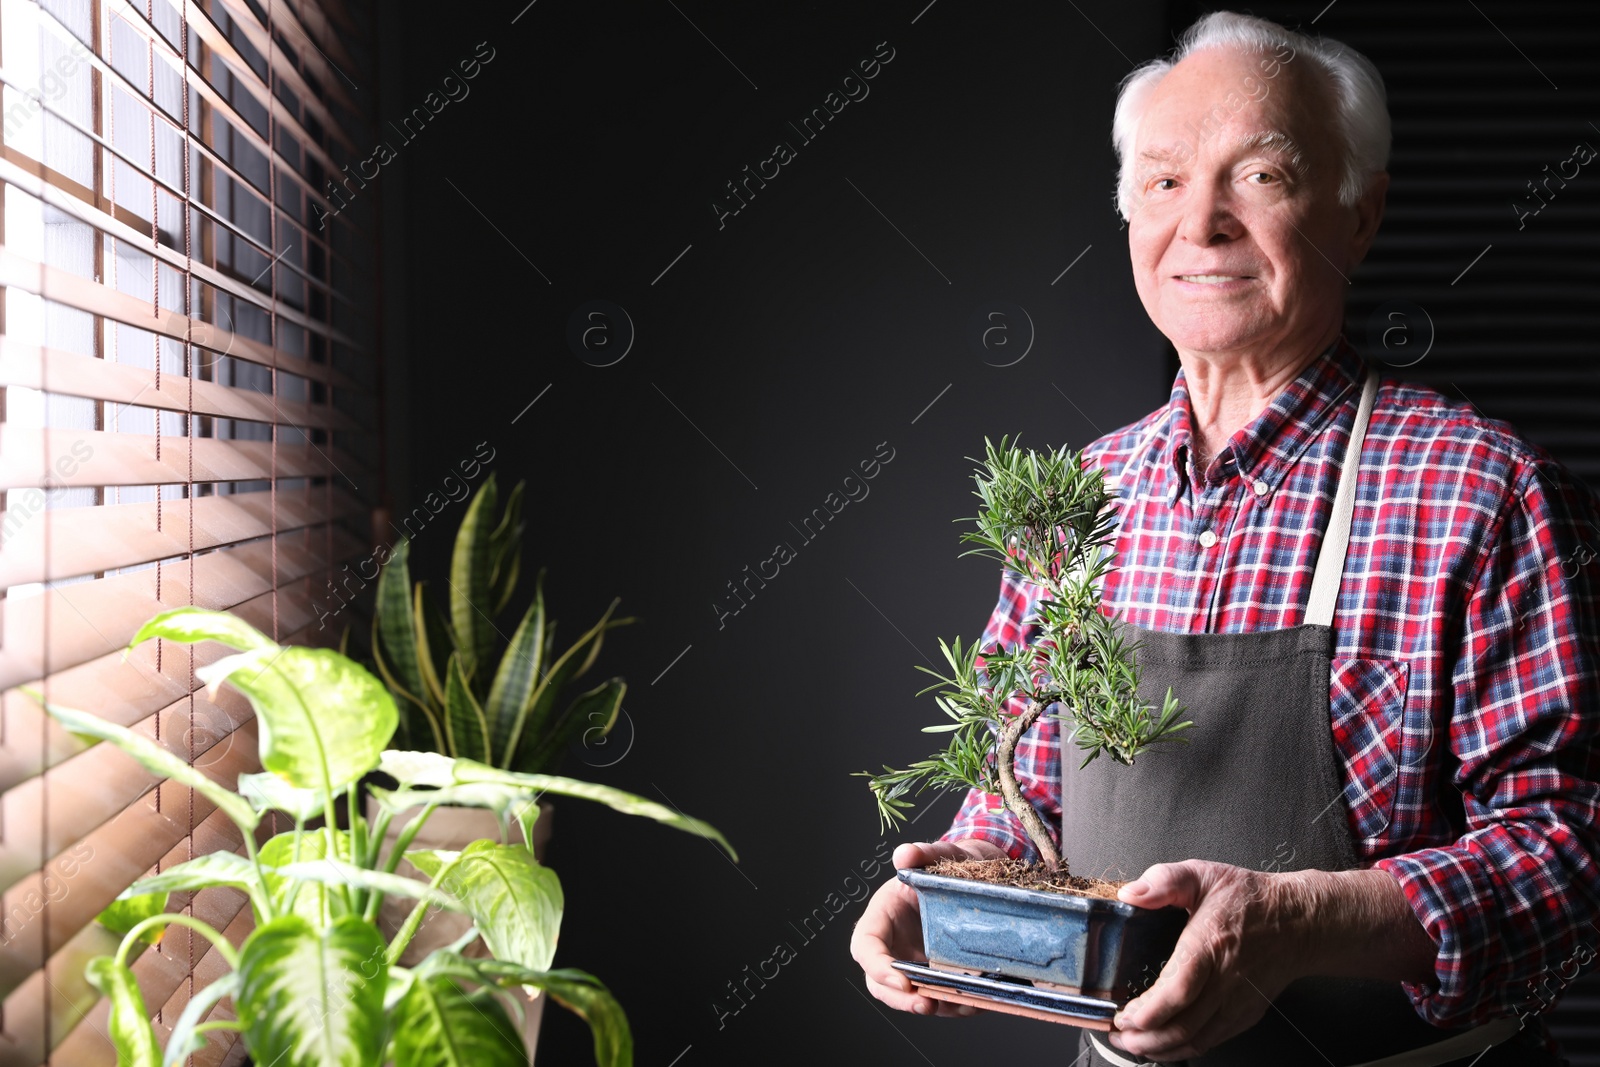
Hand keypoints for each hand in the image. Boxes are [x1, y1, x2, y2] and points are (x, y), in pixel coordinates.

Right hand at [849, 838, 1008, 1016]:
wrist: (976, 877)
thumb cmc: (950, 866)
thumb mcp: (939, 856)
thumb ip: (922, 853)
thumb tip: (904, 855)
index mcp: (883, 914)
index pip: (866, 945)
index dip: (878, 966)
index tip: (901, 980)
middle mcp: (893, 943)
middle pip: (879, 982)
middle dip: (900, 1000)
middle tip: (926, 1005)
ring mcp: (913, 961)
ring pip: (909, 997)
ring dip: (931, 1006)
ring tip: (959, 1004)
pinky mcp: (935, 975)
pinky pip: (938, 998)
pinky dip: (953, 1005)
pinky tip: (973, 1001)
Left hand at [1106, 859, 1309, 1060]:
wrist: (1300, 921)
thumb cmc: (1251, 899)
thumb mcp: (1203, 874)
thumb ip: (1162, 881)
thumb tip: (1130, 893)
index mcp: (1209, 946)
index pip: (1178, 990)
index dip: (1148, 1011)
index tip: (1122, 1014)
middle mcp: (1225, 981)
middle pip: (1183, 1026)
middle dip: (1144, 1038)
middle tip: (1118, 1034)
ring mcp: (1237, 1002)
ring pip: (1196, 1040)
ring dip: (1160, 1048)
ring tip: (1133, 1043)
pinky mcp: (1245, 1014)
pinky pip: (1212, 1040)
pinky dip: (1184, 1049)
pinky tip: (1164, 1045)